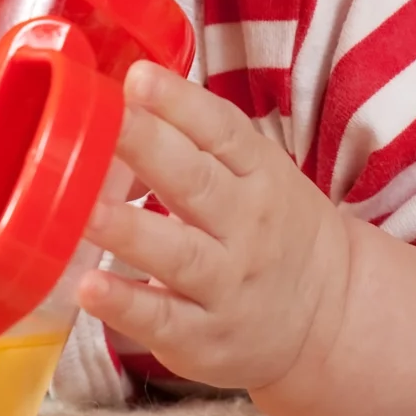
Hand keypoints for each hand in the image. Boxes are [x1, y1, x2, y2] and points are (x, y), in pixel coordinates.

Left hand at [77, 62, 352, 395]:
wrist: (329, 317)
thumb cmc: (274, 230)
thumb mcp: (258, 173)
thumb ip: (199, 137)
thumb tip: (129, 83)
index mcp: (259, 175)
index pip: (222, 131)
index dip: (181, 103)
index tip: (138, 78)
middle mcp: (246, 227)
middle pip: (196, 183)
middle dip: (150, 149)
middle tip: (106, 123)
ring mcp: (225, 285)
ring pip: (177, 254)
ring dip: (130, 231)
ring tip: (86, 210)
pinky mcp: (202, 337)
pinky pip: (162, 319)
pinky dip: (126, 305)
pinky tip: (88, 288)